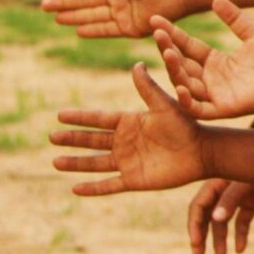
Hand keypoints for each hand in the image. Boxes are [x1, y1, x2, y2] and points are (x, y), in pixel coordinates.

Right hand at [40, 0, 184, 38]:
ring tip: (56, 18)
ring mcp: (122, 11)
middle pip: (85, 0)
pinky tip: (77, 31)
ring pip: (92, 14)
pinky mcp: (130, 26)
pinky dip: (93, 30)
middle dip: (65, 3)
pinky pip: (107, 29)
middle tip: (44, 6)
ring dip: (74, 16)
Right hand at [49, 66, 213, 195]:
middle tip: (51, 136)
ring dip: (76, 163)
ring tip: (55, 161)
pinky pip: (109, 185)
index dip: (80, 118)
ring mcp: (128, 162)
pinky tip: (74, 189)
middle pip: (92, 140)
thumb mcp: (165, 105)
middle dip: (72, 139)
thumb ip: (149, 88)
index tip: (60, 115)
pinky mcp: (134, 180)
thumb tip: (137, 64)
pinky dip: (92, 189)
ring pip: (95, 163)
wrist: (202, 152)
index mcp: (130, 122)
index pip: (99, 119)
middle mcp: (125, 142)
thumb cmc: (186, 126)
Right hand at [153, 0, 253, 119]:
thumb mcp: (252, 33)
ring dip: (174, 70)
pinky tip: (180, 86)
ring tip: (167, 52)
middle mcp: (210, 78)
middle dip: (168, 49)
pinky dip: (187, 100)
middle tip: (158, 33)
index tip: (156, 19)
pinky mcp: (223, 109)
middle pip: (181, 64)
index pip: (186, 46)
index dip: (172, 34)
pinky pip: (199, 108)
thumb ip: (235, 18)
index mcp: (214, 61)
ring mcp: (215, 94)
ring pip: (185, 84)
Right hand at [188, 178, 253, 253]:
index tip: (195, 245)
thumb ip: (230, 200)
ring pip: (224, 221)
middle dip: (202, 237)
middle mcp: (223, 191)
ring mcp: (238, 197)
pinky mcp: (251, 201)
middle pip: (207, 216)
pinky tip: (240, 249)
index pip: (198, 207)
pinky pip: (242, 221)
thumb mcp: (245, 183)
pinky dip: (240, 234)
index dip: (194, 226)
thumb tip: (216, 220)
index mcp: (215, 183)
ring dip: (221, 239)